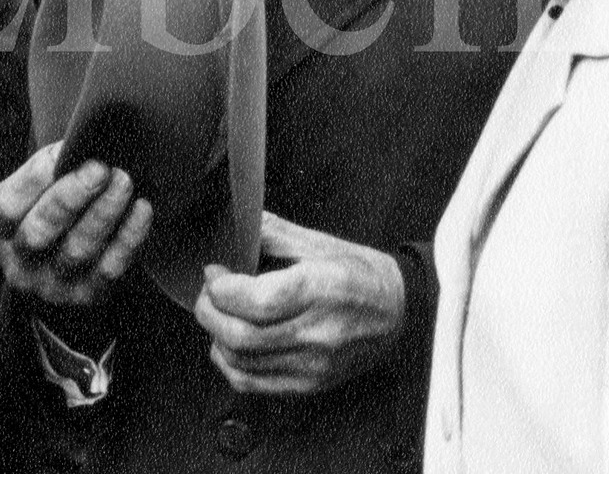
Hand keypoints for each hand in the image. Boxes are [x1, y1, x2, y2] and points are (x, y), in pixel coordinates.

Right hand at [0, 142, 152, 306]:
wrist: (66, 268)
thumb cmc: (51, 212)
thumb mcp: (37, 192)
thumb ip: (49, 169)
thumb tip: (80, 140)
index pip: (6, 208)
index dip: (35, 180)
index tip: (64, 151)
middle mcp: (19, 264)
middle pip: (39, 233)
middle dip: (72, 197)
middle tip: (101, 168)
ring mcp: (52, 286)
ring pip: (77, 251)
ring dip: (104, 213)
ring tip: (124, 181)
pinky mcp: (86, 296)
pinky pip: (110, 268)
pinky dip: (129, 237)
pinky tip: (142, 208)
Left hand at [193, 212, 405, 395]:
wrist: (399, 312)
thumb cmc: (360, 274)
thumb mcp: (318, 242)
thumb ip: (270, 232)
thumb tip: (232, 224)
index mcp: (320, 290)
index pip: (255, 301)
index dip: (222, 288)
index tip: (215, 272)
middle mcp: (316, 333)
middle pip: (240, 335)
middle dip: (210, 311)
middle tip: (209, 293)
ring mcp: (312, 365)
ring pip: (240, 361)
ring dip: (215, 336)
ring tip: (219, 314)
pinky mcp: (308, 384)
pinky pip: (251, 382)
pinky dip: (229, 363)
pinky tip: (228, 343)